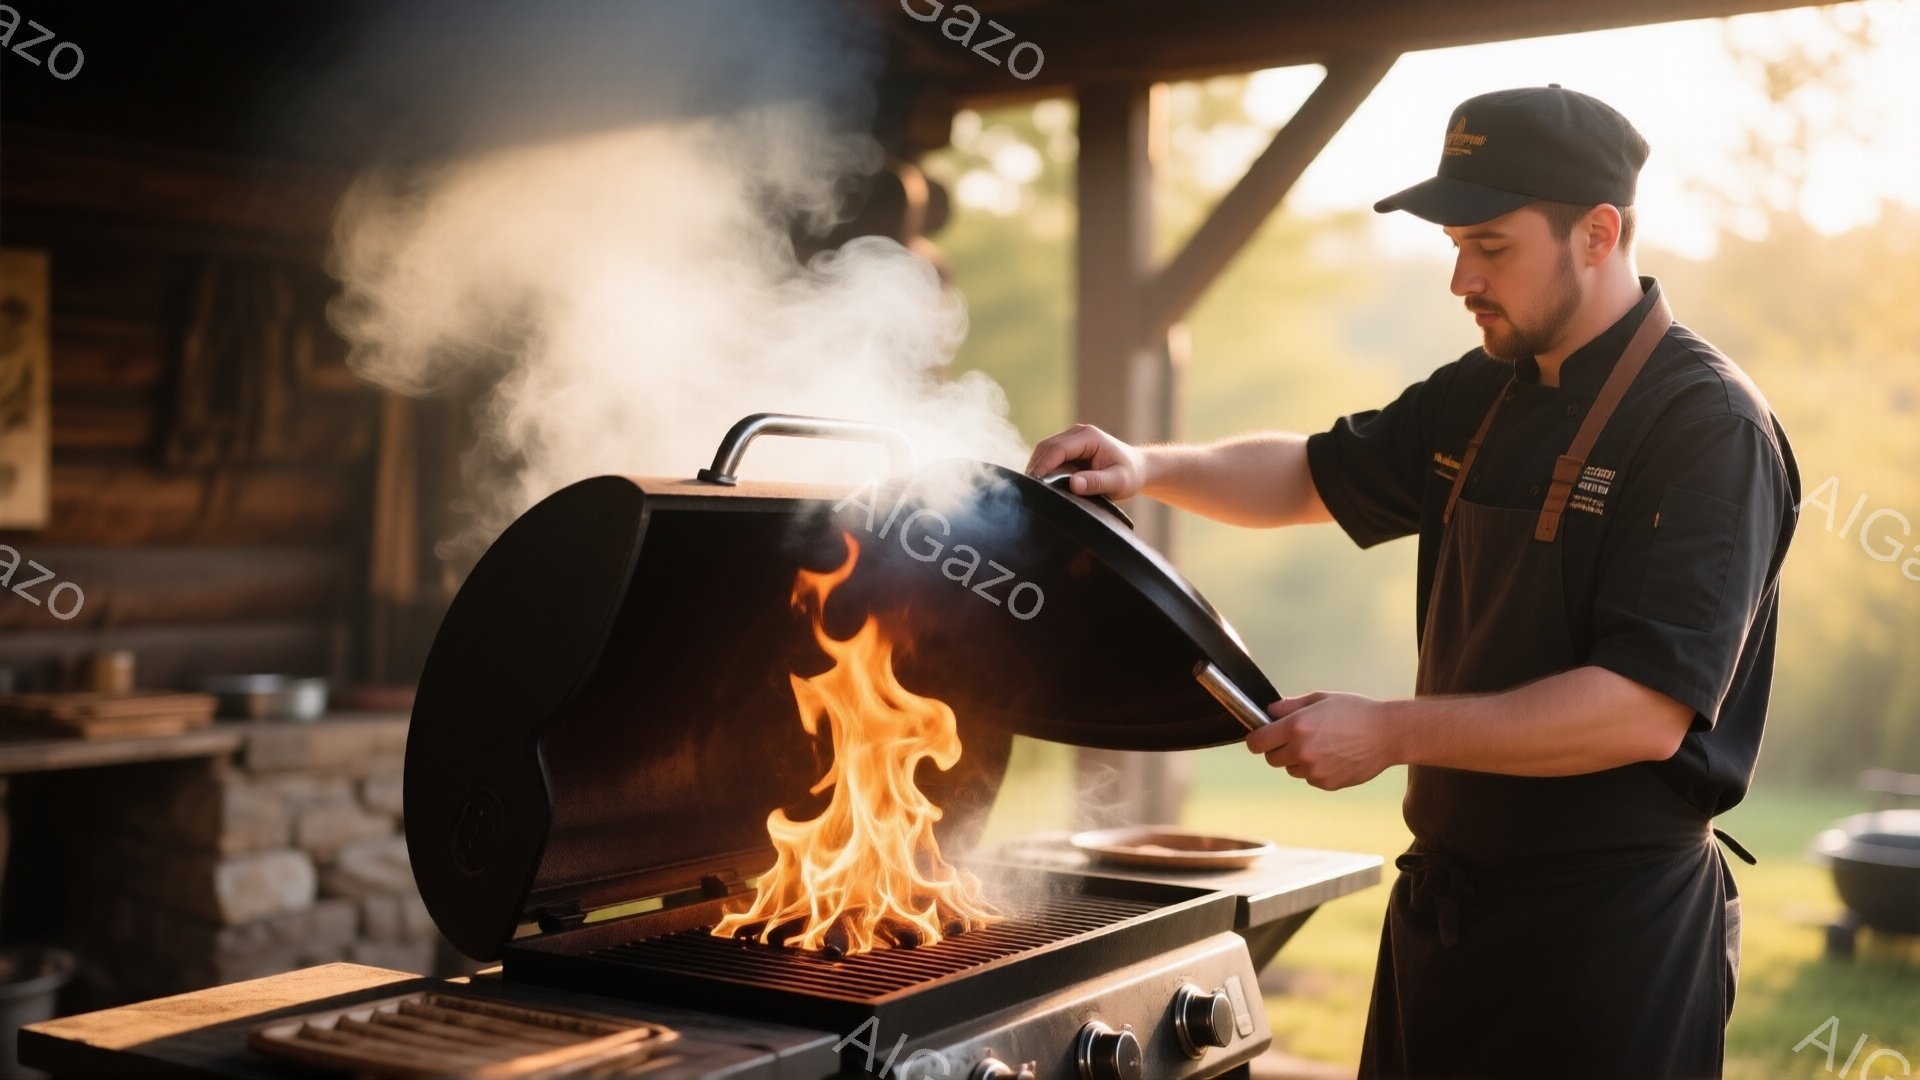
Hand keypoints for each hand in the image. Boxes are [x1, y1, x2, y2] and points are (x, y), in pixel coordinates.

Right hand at [1024, 423, 1147, 498]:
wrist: (1137, 468)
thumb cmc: (1130, 475)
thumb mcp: (1119, 482)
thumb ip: (1097, 483)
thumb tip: (1073, 484)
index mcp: (1089, 436)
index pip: (1058, 449)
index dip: (1044, 465)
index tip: (1035, 484)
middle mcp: (1077, 433)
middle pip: (1046, 447)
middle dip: (1036, 467)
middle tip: (1030, 490)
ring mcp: (1071, 439)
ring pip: (1044, 451)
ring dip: (1037, 468)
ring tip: (1033, 489)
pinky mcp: (1068, 449)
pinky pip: (1049, 457)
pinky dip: (1042, 469)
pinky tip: (1041, 485)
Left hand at [1245, 691, 1392, 789]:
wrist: (1387, 734)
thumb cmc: (1355, 712)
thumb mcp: (1320, 699)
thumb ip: (1289, 706)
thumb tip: (1269, 712)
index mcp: (1295, 727)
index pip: (1257, 742)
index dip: (1257, 739)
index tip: (1262, 736)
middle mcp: (1301, 751)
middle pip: (1271, 759)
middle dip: (1278, 749)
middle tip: (1297, 738)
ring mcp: (1313, 771)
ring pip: (1291, 770)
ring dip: (1297, 760)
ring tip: (1322, 745)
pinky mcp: (1326, 783)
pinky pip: (1309, 778)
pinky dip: (1315, 770)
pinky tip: (1333, 756)